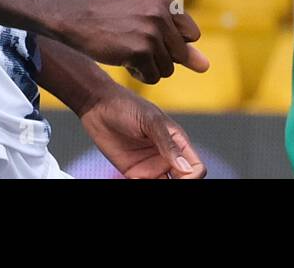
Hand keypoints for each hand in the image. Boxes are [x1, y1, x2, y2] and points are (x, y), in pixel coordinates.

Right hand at [58, 0, 209, 83]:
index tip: (154, 36)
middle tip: (139, 46)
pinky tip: (125, 62)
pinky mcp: (139, 51)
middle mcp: (161, 14)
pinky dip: (141, 75)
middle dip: (163, 57)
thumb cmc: (115, 19)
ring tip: (130, 52)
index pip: (192, 35)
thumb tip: (206, 66)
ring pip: (168, 69)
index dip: (174, 42)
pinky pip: (153, 78)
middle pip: (180, 55)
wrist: (80, 20)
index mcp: (166, 2)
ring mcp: (150, 32)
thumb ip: (178, 41)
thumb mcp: (148, 19)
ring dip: (151, 68)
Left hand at [79, 87, 206, 178]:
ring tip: (141, 177)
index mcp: (177, 141)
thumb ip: (168, 144)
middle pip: (183, 180)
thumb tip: (186, 168)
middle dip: (177, 186)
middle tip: (157, 179)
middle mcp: (166, 157)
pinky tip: (133, 178)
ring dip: (160, 187)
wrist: (97, 106)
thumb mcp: (150, 121)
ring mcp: (150, 166)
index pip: (195, 167)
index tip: (181, 178)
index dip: (192, 177)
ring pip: (164, 186)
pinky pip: (144, 187)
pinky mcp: (133, 173)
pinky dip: (142, 188)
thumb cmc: (126, 105)